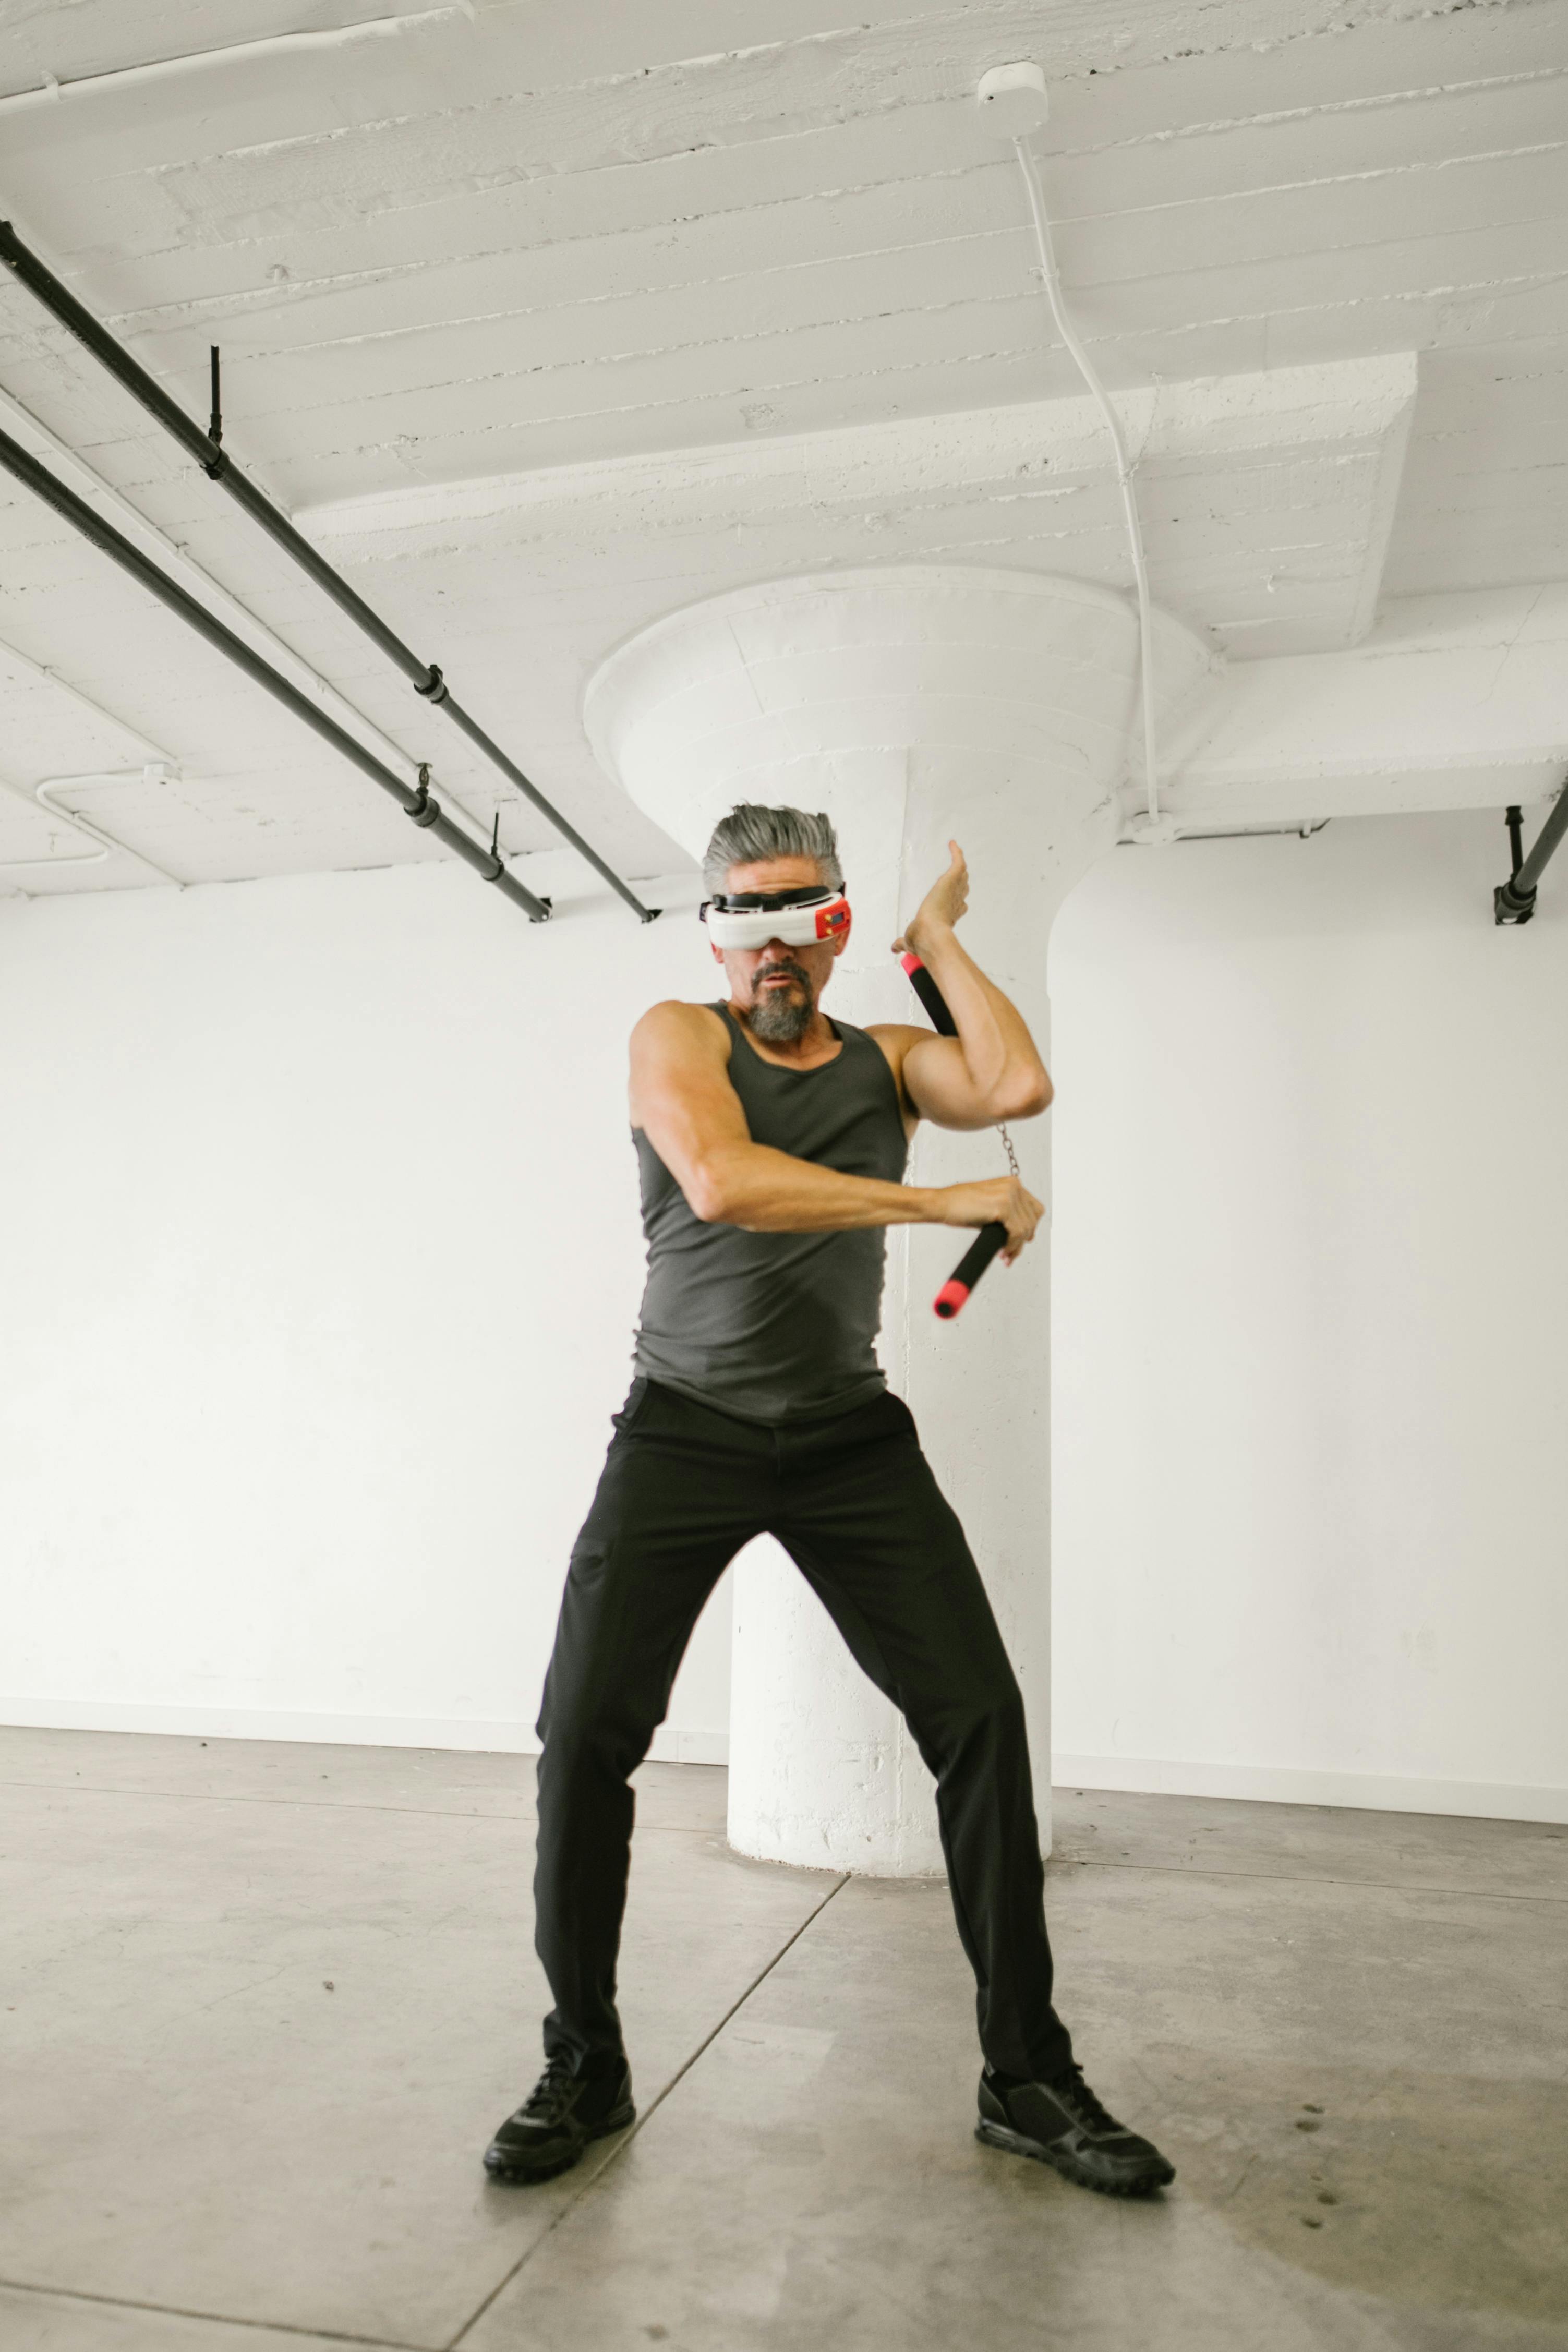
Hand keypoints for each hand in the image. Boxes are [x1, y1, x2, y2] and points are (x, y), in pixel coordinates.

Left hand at [893, 840, 968, 959]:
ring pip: (962, 876)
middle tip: (960, 874)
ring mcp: (954, 891)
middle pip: (962, 890)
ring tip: (958, 856)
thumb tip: (894, 948)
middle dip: (961, 884)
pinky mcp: (950, 880)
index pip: (957, 908)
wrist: (929, 934)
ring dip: (960, 867)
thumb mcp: (910, 941)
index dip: (957, 904)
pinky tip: (952, 844)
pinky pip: (958, 862)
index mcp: (948, 917)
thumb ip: (903, 943)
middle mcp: (954, 903)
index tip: (956, 901)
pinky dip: (956, 853)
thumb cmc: (923, 940)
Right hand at [936, 1175, 1042, 1262]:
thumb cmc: (959, 1206)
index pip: (1035, 1209)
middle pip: (1032, 1220)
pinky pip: (1017, 1232)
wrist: (941, 1204)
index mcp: (1012, 1183)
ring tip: (1005, 1256)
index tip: (1020, 1242)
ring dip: (1016, 1247)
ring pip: (1026, 1228)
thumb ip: (1007, 1212)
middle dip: (1022, 1241)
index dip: (1030, 1228)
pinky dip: (1012, 1246)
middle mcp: (1013, 1186)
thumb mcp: (990, 1204)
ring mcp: (1009, 1194)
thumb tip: (1023, 1233)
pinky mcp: (1003, 1206)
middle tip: (1010, 1254)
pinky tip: (1003, 1252)